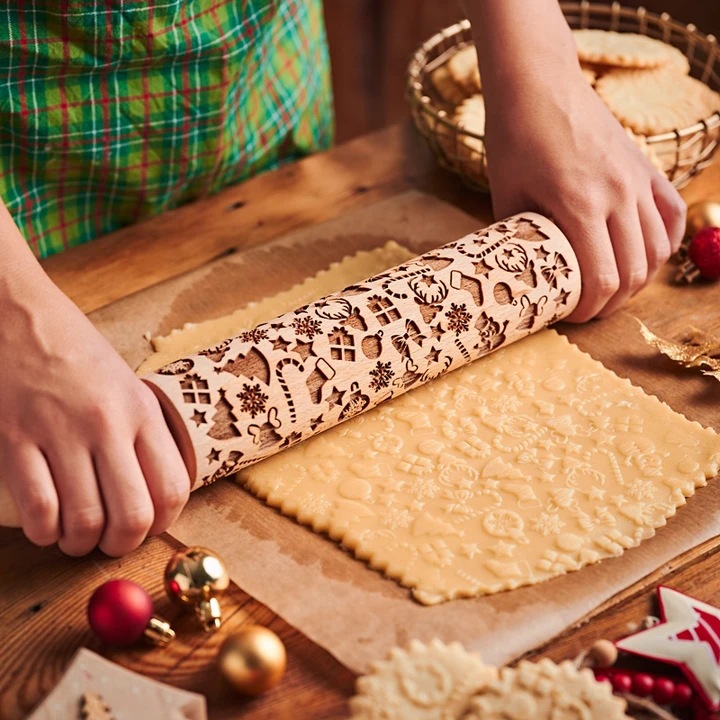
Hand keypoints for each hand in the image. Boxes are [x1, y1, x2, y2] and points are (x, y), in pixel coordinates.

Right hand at [0, 268, 189, 555]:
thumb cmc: (76, 352)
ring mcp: (58, 432)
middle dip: (123, 544)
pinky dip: (45, 532)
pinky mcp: (13, 439)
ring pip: (83, 521)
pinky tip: (47, 525)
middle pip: (132, 515)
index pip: (172, 488)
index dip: (162, 523)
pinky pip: (38, 510)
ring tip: (76, 536)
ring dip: (80, 543)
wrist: (18, 314)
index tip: (148, 527)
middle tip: (110, 543)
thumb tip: (154, 493)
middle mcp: (106, 423)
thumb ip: (142, 434)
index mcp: (141, 410)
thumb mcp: (126, 385)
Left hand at [482, 64, 685, 321]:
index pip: (601, 279)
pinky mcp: (646, 168)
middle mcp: (619, 195)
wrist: (538, 86)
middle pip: (633, 273)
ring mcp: (638, 180)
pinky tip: (643, 257)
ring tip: (612, 289)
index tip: (571, 316)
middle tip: (589, 310)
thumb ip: (522, 240)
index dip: (589, 309)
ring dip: (638, 279)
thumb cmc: (514, 140)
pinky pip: (670, 216)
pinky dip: (662, 244)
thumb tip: (527, 273)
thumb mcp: (506, 198)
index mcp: (580, 206)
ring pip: (658, 250)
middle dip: (612, 302)